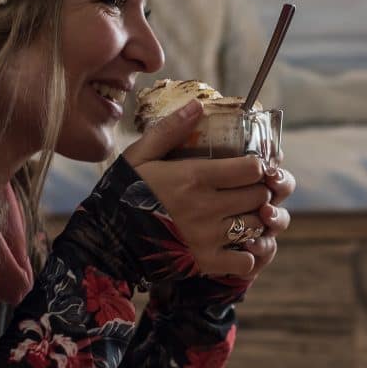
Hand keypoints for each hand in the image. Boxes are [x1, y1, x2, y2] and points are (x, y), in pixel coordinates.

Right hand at [121, 101, 291, 280]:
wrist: (107, 240)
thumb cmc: (123, 193)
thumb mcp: (140, 156)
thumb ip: (170, 130)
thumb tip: (197, 104)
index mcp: (194, 177)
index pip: (252, 168)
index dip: (257, 165)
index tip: (250, 166)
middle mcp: (206, 207)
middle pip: (259, 195)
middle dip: (259, 189)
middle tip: (247, 190)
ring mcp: (207, 238)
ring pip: (257, 225)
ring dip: (256, 219)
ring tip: (243, 214)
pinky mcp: (205, 263)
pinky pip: (247, 261)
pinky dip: (248, 253)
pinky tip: (237, 244)